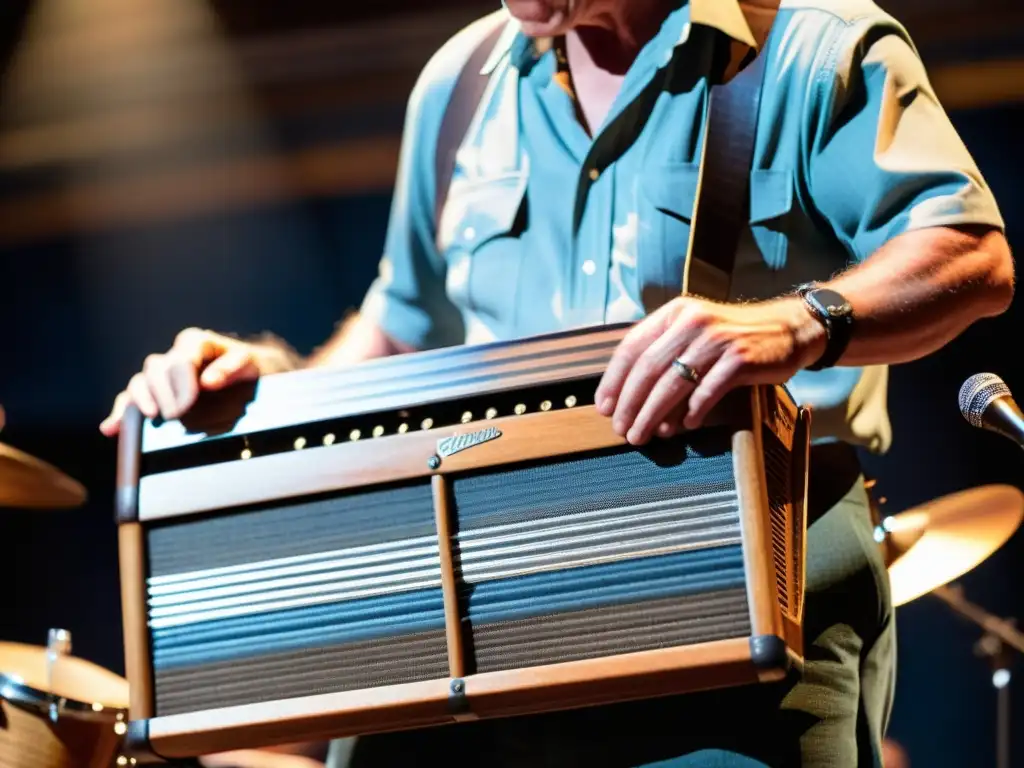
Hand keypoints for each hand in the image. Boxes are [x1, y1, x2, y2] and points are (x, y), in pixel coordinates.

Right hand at [99, 328, 263, 436]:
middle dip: (163, 392)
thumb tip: (209, 382)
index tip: (188, 402)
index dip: (182, 381)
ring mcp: (162, 376)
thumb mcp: (249, 363)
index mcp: (195, 343)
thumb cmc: (250, 366)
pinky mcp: (154, 394)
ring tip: (151, 417)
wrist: (251, 374)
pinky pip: (131, 401)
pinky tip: (111, 428)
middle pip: (156, 369)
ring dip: (140, 400)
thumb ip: (231, 368)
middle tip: (175, 414)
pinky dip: (121, 413)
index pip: (182, 358)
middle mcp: (174, 356)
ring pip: (140, 382)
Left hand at [594, 296, 824, 444]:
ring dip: (653, 414)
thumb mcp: (695, 333)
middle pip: (648, 368)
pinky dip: (693, 411)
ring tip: (644, 435)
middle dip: (630, 404)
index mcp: (674, 314)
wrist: (788, 329)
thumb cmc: (734, 338)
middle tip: (622, 431)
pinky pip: (707, 391)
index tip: (604, 408)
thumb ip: (664, 356)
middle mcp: (692, 321)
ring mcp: (717, 339)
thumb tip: (630, 401)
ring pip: (673, 383)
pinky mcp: (740, 358)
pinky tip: (684, 426)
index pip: (632, 347)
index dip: (614, 381)